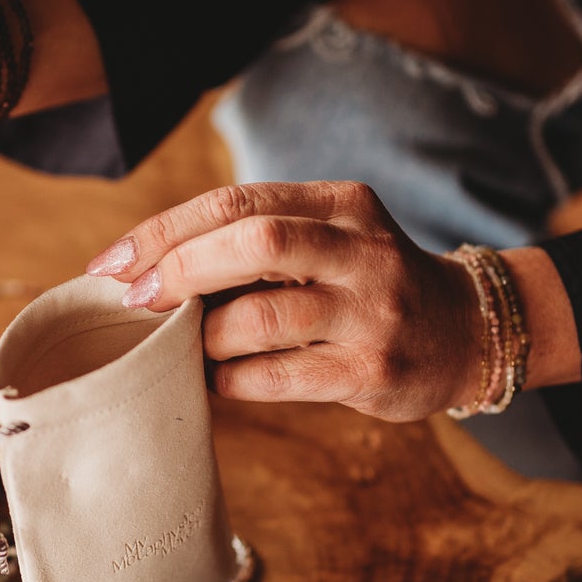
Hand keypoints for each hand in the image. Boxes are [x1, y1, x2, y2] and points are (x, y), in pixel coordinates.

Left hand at [85, 180, 579, 416]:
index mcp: (342, 203)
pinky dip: (231, 379)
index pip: (236, 202)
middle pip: (252, 243)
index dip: (164, 231)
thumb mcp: (333, 233)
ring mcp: (371, 313)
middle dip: (177, 271)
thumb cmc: (370, 282)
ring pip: (261, 316)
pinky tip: (215, 379)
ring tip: (180, 344)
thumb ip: (260, 235)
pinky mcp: (371, 372)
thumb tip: (148, 265)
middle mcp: (361, 251)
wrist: (469, 332)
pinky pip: (278, 376)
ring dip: (203, 335)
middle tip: (132, 301)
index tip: (112, 263)